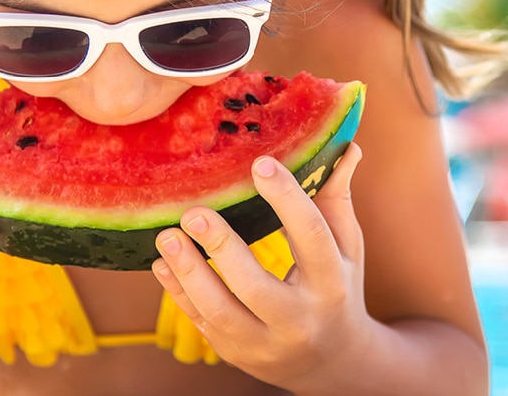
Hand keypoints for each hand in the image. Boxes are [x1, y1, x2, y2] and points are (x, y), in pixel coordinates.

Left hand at [151, 143, 371, 391]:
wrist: (331, 362)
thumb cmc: (336, 288)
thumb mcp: (346, 248)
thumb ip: (335, 198)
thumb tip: (346, 147)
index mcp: (331, 283)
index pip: (311, 236)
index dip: (287, 199)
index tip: (260, 163)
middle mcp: (300, 318)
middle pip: (255, 286)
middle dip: (221, 246)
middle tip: (193, 211)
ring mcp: (266, 342)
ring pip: (221, 311)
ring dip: (189, 272)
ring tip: (167, 236)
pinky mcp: (237, 353)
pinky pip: (202, 324)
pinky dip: (178, 293)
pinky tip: (161, 263)